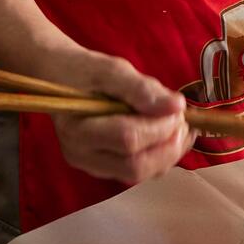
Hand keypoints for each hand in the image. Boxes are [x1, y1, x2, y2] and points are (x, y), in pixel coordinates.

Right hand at [41, 49, 195, 184]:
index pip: (128, 140)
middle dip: (169, 146)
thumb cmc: (83, 70)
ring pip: (141, 174)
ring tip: (180, 127)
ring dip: (169, 153)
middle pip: (135, 167)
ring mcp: (92, 165)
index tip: (178, 108)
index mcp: (77, 129)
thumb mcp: (111, 69)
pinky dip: (162, 157)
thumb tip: (177, 106)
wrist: (59, 78)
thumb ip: (142, 88)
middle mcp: (81, 155)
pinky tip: (171, 136)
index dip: (161, 127)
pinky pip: (139, 171)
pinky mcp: (104, 167)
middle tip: (183, 122)